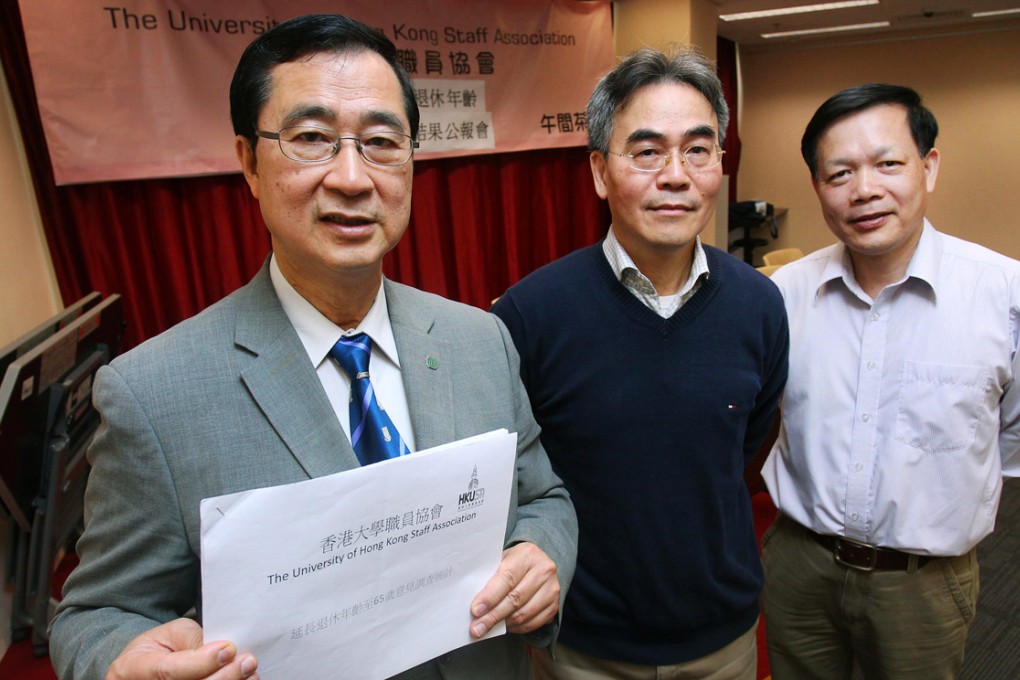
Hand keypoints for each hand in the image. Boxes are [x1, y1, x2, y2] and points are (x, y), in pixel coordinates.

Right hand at [105, 618, 257, 679]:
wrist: (147, 665)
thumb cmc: (162, 646)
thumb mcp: (172, 632)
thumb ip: (193, 640)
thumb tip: (221, 652)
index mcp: (134, 667)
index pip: (168, 671)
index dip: (200, 662)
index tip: (228, 649)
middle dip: (223, 677)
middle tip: (248, 661)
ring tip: (250, 672)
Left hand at [469, 542, 559, 638]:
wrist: (537, 562)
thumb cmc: (514, 562)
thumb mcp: (502, 560)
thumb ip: (490, 577)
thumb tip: (475, 604)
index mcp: (527, 554)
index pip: (507, 578)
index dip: (490, 596)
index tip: (475, 610)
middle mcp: (544, 570)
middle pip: (515, 598)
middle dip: (493, 616)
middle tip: (477, 628)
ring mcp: (552, 588)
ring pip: (524, 613)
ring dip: (504, 624)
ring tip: (488, 628)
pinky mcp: (555, 605)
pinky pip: (534, 622)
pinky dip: (517, 628)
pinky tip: (505, 626)